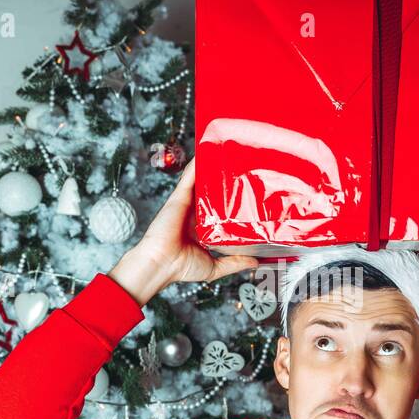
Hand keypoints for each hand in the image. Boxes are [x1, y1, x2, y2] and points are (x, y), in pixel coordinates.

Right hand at [132, 155, 259, 285]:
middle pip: (211, 193)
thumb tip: (256, 262)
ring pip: (201, 181)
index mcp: (200, 228)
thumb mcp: (216, 267)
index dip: (230, 203)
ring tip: (227, 153)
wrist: (162, 264)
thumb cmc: (182, 268)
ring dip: (211, 167)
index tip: (247, 196)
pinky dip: (196, 164)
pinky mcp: (180, 197)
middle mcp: (194, 214)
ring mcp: (186, 204)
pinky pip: (189, 176)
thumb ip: (235, 263)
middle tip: (242, 170)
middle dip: (223, 183)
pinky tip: (206, 150)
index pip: (218, 211)